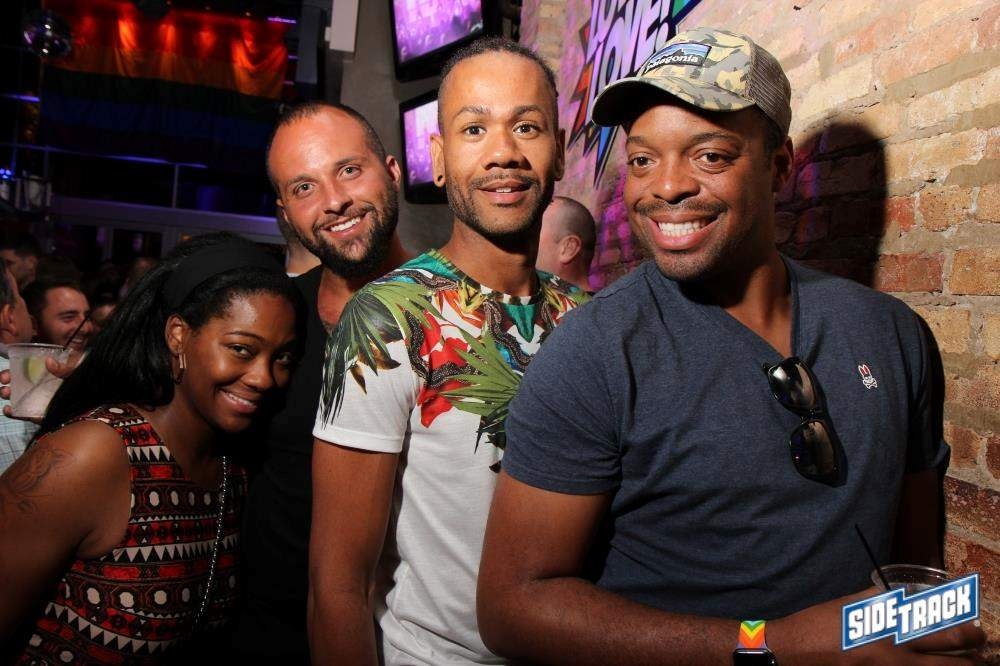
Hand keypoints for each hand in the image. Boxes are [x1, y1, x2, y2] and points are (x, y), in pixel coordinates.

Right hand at [1, 351, 80, 420]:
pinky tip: (8, 409)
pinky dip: (14, 413)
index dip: (11, 372)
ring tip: (6, 393)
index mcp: (45, 374)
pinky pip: (24, 414)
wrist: (95, 398)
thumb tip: (48, 361)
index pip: (23, 371)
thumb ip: (64, 367)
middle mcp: (39, 387)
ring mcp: (39, 401)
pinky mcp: (41, 415)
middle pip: (17, 385)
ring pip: (18, 399)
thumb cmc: (86, 381)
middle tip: (5, 383)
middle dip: (7, 384)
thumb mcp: (77, 371)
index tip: (6, 375)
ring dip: (8, 396)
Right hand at [769, 587, 985, 663]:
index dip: (966, 631)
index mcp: (888, 627)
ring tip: (970, 664)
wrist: (793, 651)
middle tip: (981, 647)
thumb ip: (877, 601)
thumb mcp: (850, 606)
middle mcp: (894, 654)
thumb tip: (898, 597)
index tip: (975, 630)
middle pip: (950, 659)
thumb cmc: (818, 625)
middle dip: (973, 653)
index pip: (940, 629)